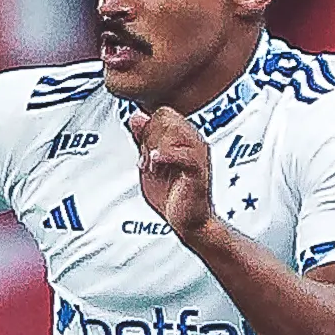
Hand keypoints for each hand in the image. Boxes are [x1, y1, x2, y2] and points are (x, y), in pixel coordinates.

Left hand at [128, 106, 214, 240]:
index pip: (162, 113)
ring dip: (156, 146)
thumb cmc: (172, 195)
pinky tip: (155, 164)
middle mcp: (193, 141)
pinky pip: (184, 153)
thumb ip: (143, 140)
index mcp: (183, 137)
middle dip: (149, 136)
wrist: (188, 221)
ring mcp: (198, 154)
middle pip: (166, 116)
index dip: (147, 128)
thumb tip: (135, 116)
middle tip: (147, 160)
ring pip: (175, 129)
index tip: (144, 150)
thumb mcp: (149, 163)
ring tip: (152, 166)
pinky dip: (165, 156)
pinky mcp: (199, 170)